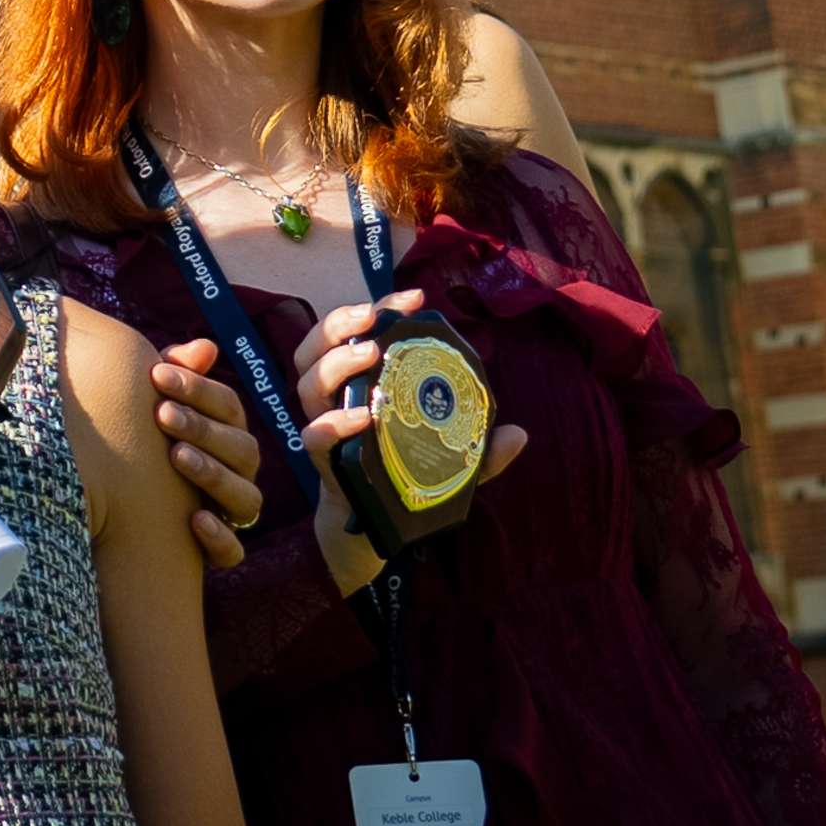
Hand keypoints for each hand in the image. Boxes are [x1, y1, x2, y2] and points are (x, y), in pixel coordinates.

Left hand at [150, 341, 266, 567]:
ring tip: (177, 456)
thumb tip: (206, 346)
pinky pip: (233, 551)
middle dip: (202, 428)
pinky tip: (194, 518)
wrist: (128, 506)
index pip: (228, 407)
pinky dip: (218, 538)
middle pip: (241, 449)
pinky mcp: (220, 550)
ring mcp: (231, 511)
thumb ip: (178, 375)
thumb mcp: (156, 404)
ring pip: (244, 497)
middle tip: (162, 414)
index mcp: (226, 433)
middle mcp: (238, 471)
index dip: (198, 389)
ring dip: (212, 474)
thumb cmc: (145, 440)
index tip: (157, 374)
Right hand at [292, 294, 528, 597]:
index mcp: (357, 384)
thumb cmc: (405, 477)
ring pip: (306, 381)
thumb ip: (479, 450)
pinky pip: (315, 436)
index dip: (379, 309)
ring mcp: (323, 426)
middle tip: (374, 317)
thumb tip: (519, 434)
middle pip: (315, 346)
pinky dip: (334, 423)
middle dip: (340, 323)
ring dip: (334, 362)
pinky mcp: (323, 461)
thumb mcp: (448, 460)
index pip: (355, 333)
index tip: (414, 297)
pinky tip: (363, 417)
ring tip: (369, 353)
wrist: (375, 528)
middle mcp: (332, 398)